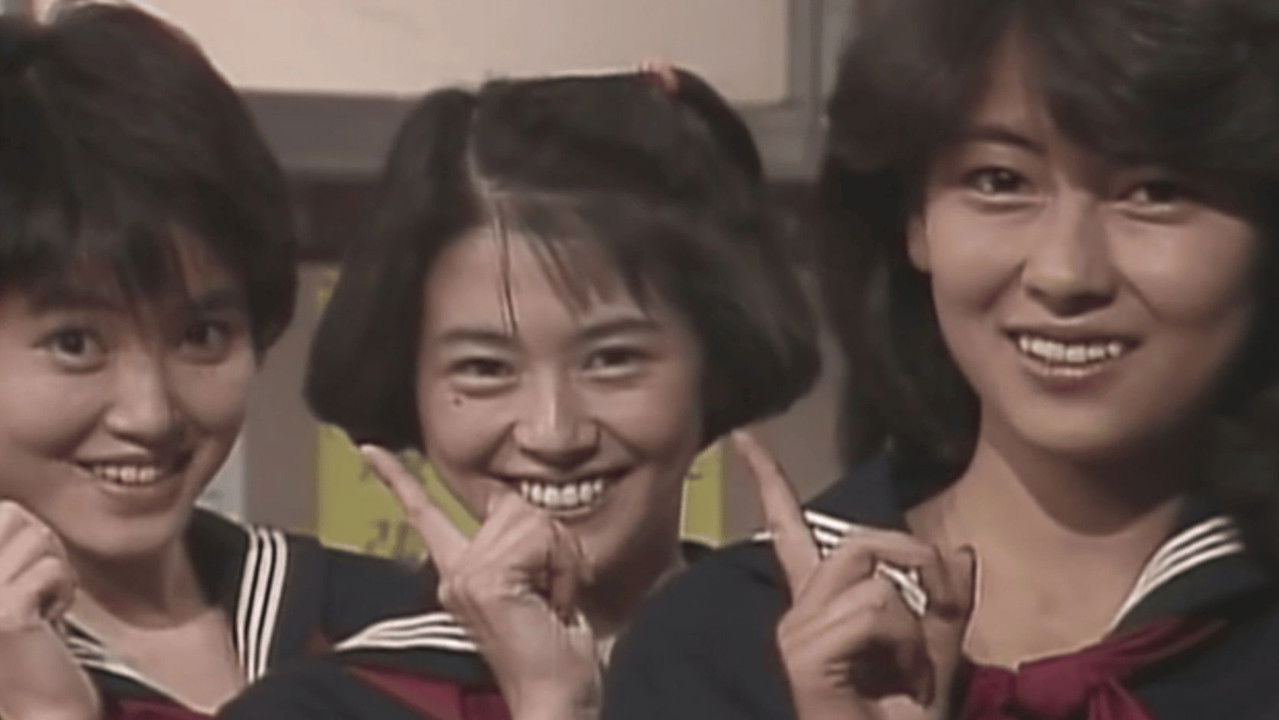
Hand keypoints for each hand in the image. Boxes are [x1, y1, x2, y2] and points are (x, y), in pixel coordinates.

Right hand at [0, 501, 99, 719]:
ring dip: (55, 570)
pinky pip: (52, 570)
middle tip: (39, 584)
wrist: (35, 701)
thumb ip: (6, 544)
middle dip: (42, 544)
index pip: (2, 510)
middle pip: (14, 515)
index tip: (27, 567)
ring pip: (39, 539)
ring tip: (40, 604)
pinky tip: (47, 620)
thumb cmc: (23, 638)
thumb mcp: (5, 579)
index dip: (21, 527)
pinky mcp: (4, 615)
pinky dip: (63, 590)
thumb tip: (15, 509)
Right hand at [361, 446, 598, 719]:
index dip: (397, 477)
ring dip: (562, 558)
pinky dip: (563, 567)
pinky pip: (541, 538)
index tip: (369, 448)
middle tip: (555, 592)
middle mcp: (455, 571)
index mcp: (461, 572)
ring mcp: (466, 576)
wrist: (555, 697)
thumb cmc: (557, 651)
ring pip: (533, 518)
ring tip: (554, 600)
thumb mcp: (541, 585)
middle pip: (514, 504)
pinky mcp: (486, 580)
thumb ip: (527, 546)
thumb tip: (533, 509)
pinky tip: (553, 602)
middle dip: (554, 542)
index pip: (425, 514)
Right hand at [732, 431, 974, 719]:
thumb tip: (960, 549)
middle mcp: (800, 612)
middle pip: (856, 540)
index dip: (768, 480)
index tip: (744, 437)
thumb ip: (950, 601)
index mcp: (823, 606)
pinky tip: (896, 678)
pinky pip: (870, 610)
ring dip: (912, 620)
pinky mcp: (802, 655)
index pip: (790, 529)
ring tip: (909, 668)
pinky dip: (903, 641)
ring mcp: (796, 632)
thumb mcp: (942, 653)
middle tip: (940, 606)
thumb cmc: (906, 719)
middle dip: (916, 561)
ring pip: (869, 576)